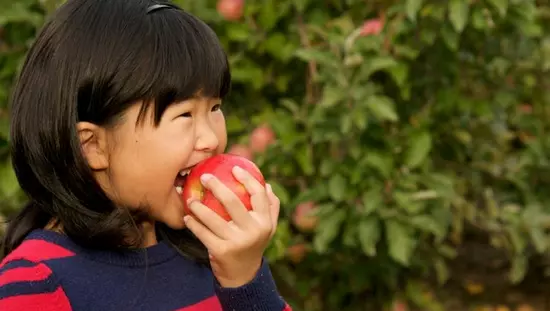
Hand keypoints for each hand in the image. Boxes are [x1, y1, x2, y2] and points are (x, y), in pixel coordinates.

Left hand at [183, 166, 280, 287]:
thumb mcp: (268, 228)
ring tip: (190, 199)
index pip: (258, 194)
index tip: (234, 168)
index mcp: (265, 222)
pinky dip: (193, 224)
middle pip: (233, 202)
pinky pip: (203, 233)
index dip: (247, 178)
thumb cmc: (254, 244)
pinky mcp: (221, 251)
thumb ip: (271, 207)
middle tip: (204, 177)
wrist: (243, 275)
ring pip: (213, 218)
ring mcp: (237, 241)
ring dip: (198, 206)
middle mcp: (253, 230)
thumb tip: (266, 184)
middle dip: (216, 186)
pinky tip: (187, 218)